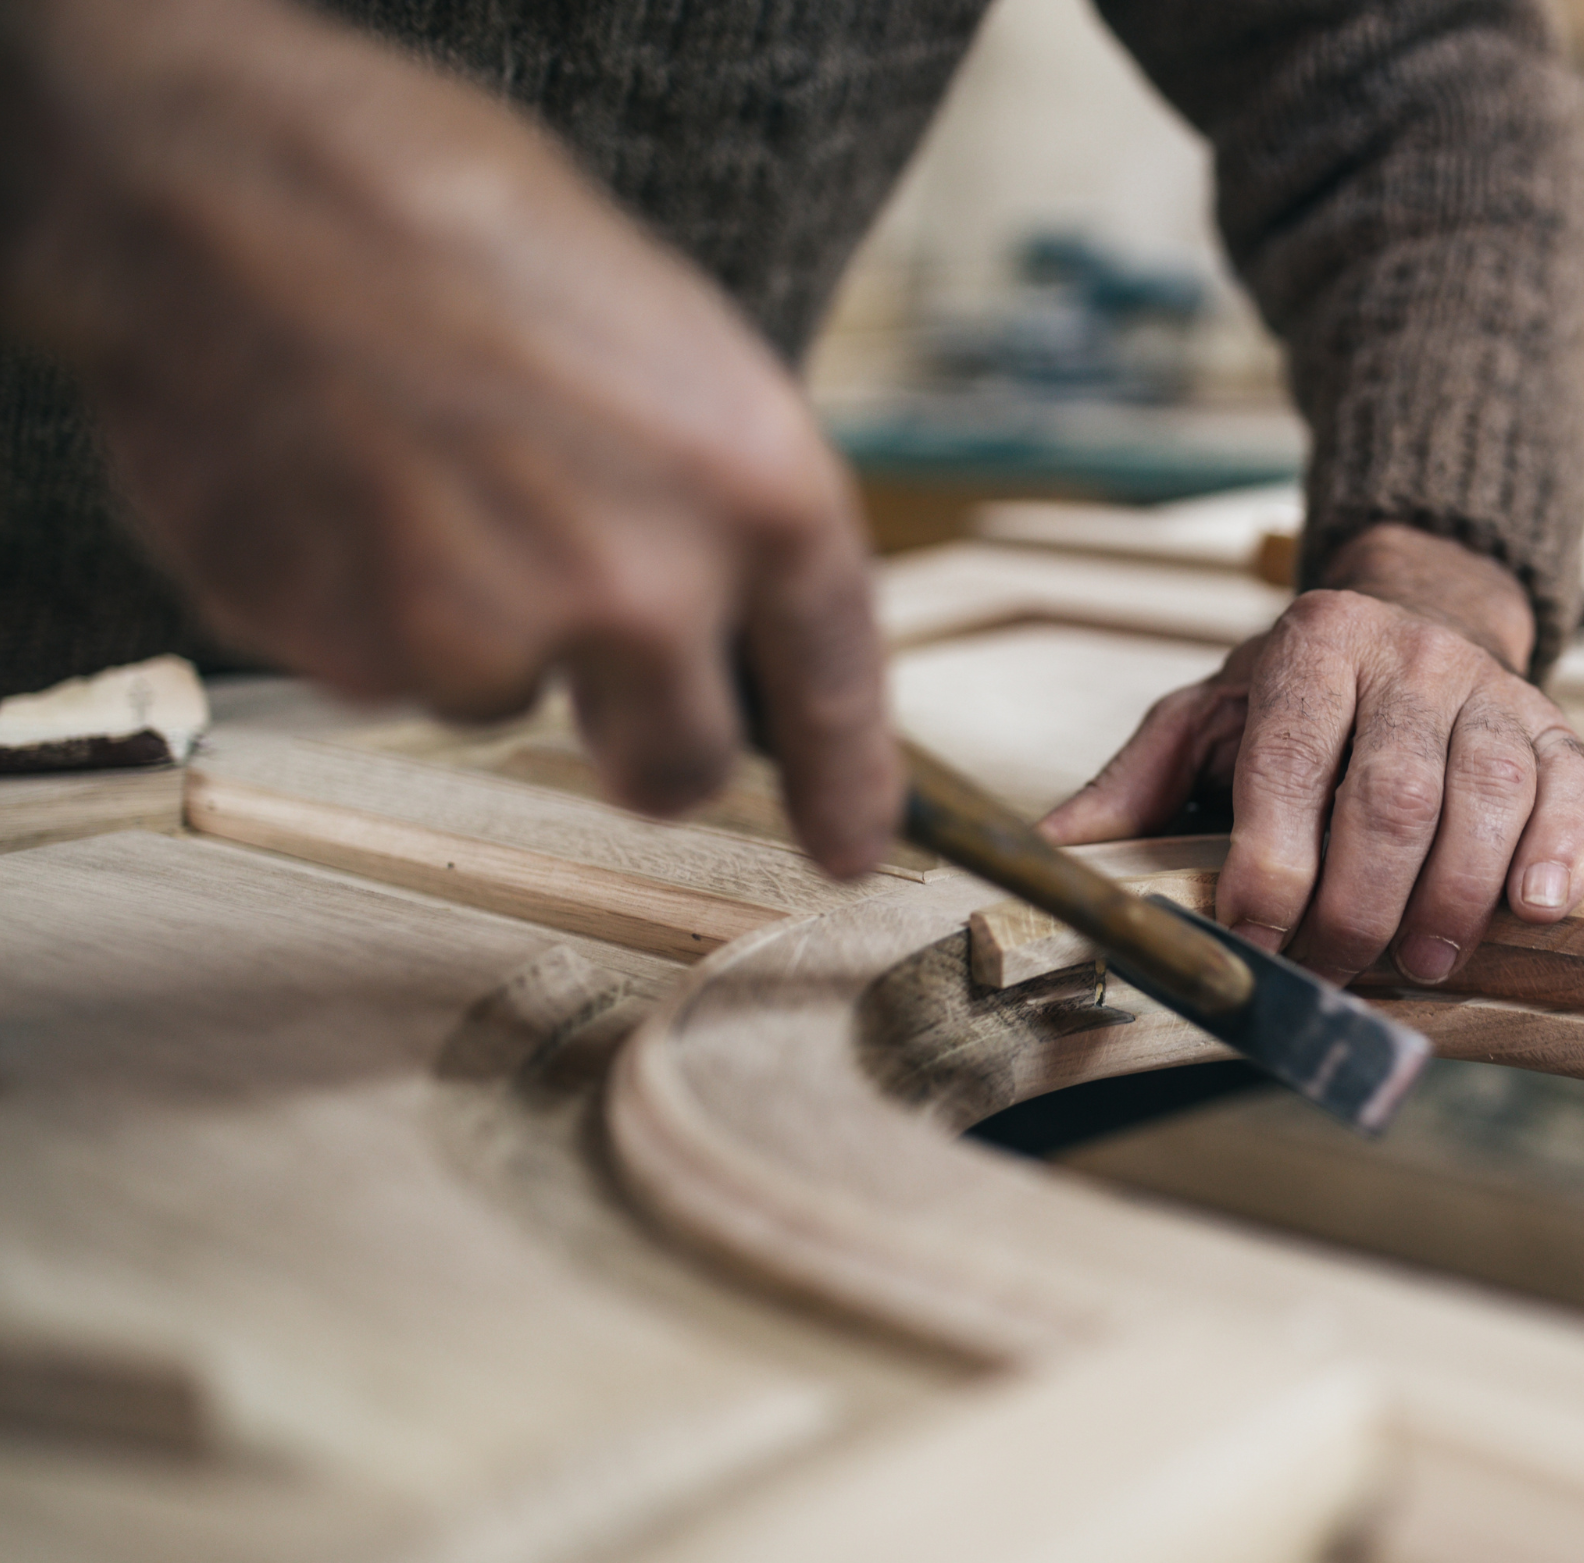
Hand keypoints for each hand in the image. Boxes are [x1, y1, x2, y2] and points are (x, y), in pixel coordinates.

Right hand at [0, 0, 897, 874]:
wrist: (230, 189)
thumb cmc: (445, 215)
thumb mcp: (658, 335)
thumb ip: (706, 488)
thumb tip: (722, 588)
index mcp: (755, 482)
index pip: (833, 679)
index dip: (847, 781)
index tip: (848, 846)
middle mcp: (651, 583)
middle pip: (681, 764)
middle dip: (644, 751)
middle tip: (599, 705)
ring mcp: (505, 634)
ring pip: (507, 701)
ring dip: (472, 629)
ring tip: (416, 479)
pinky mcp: (370, 659)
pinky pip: (387, 672)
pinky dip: (364, 609)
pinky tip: (338, 493)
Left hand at [1041, 524, 1583, 985]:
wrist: (1413, 619)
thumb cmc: (1298, 697)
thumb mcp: (1206, 719)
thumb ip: (1133, 788)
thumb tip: (1046, 861)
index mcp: (1309, 647)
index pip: (1287, 763)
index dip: (1272, 865)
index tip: (1254, 940)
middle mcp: (1405, 657)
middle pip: (1390, 794)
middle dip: (1357, 904)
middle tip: (1334, 973)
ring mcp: (1488, 689)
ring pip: (1484, 795)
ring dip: (1454, 896)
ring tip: (1423, 964)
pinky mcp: (1554, 725)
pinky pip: (1571, 789)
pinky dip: (1557, 854)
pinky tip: (1534, 910)